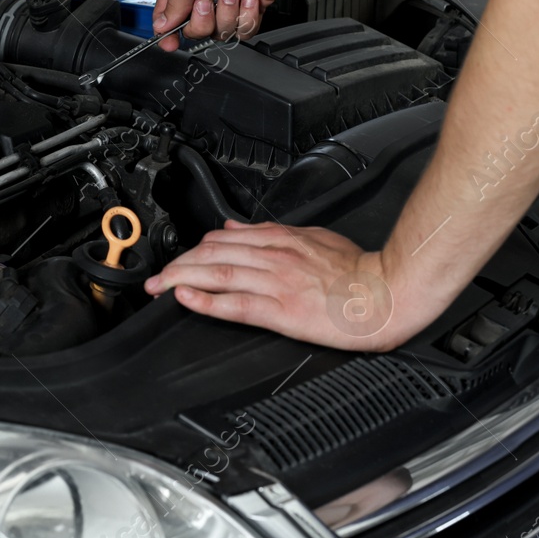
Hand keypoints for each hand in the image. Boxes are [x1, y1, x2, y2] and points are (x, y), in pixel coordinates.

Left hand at [144, 220, 409, 350]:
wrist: (384, 295)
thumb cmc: (357, 271)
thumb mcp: (313, 236)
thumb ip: (273, 232)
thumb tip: (236, 227)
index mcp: (282, 239)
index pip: (224, 239)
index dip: (194, 250)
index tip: (178, 259)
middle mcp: (274, 257)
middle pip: (212, 257)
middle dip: (177, 265)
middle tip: (154, 278)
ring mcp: (276, 283)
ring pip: (217, 276)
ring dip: (181, 280)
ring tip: (158, 287)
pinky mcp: (282, 310)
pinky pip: (236, 304)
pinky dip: (206, 301)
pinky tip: (186, 299)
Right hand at [153, 0, 306, 49]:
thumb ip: (175, 0)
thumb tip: (162, 24)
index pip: (168, 12)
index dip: (167, 30)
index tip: (168, 43)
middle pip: (194, 28)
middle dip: (202, 21)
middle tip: (207, 1)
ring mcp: (228, 0)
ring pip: (220, 31)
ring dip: (227, 15)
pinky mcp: (250, 6)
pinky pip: (243, 29)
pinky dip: (247, 17)